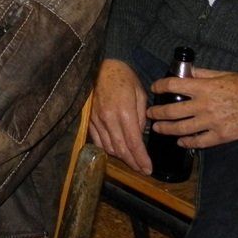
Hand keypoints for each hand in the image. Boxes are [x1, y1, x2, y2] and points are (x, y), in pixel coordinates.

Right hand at [89, 58, 151, 173]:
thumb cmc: (123, 78)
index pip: (134, 142)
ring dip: (121, 157)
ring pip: (108, 147)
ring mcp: (97, 120)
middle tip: (142, 170)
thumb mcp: (140, 94)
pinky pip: (97, 141)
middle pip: (121, 149)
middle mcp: (108, 119)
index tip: (148, 169)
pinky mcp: (89, 119)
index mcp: (124, 112)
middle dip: (133, 162)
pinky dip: (107, 149)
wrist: (101, 67)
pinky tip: (115, 151)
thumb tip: (140, 134)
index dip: (141, 159)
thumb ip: (140, 116)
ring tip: (131, 161)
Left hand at [147, 67, 237, 148]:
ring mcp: (213, 122)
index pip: (173, 85)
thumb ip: (203, 74)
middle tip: (149, 113)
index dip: (160, 86)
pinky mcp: (223, 136)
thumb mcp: (224, 74)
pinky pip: (200, 142)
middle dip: (157, 113)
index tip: (154, 87)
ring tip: (158, 128)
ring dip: (167, 129)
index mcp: (204, 87)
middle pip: (172, 111)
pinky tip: (181, 142)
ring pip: (182, 129)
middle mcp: (205, 106)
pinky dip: (188, 142)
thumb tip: (186, 72)